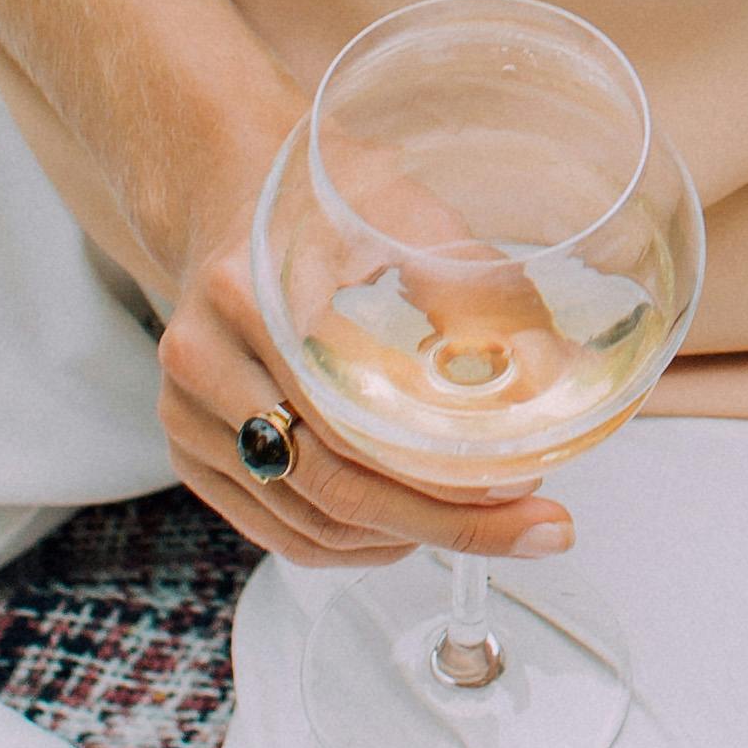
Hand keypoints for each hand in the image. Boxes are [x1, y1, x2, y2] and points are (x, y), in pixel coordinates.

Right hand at [153, 147, 574, 578]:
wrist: (239, 202)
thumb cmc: (333, 207)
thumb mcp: (415, 220)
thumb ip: (484, 293)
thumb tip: (560, 375)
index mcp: (251, 291)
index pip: (352, 420)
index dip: (445, 471)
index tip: (526, 486)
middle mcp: (204, 357)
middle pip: (331, 484)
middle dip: (444, 523)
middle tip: (532, 528)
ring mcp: (187, 413)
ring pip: (306, 521)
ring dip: (404, 540)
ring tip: (485, 523)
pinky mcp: (190, 450)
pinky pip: (277, 530)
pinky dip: (352, 545)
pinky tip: (410, 529)